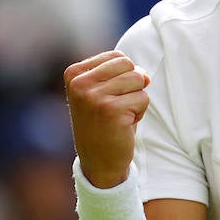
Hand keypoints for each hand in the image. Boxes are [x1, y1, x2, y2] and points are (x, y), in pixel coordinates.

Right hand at [64, 50, 150, 187]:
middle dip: (132, 87)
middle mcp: (80, 83)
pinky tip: (123, 125)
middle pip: (129, 65)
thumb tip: (145, 75)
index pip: (117, 57)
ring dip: (136, 100)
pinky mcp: (111, 109)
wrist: (99, 162)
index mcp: (74, 74)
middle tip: (116, 108)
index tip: (108, 98)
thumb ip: (123, 74)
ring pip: (138, 80)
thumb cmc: (105, 123)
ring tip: (120, 116)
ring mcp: (93, 96)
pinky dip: (139, 113)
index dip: (123, 77)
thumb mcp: (105, 92)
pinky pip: (143, 98)